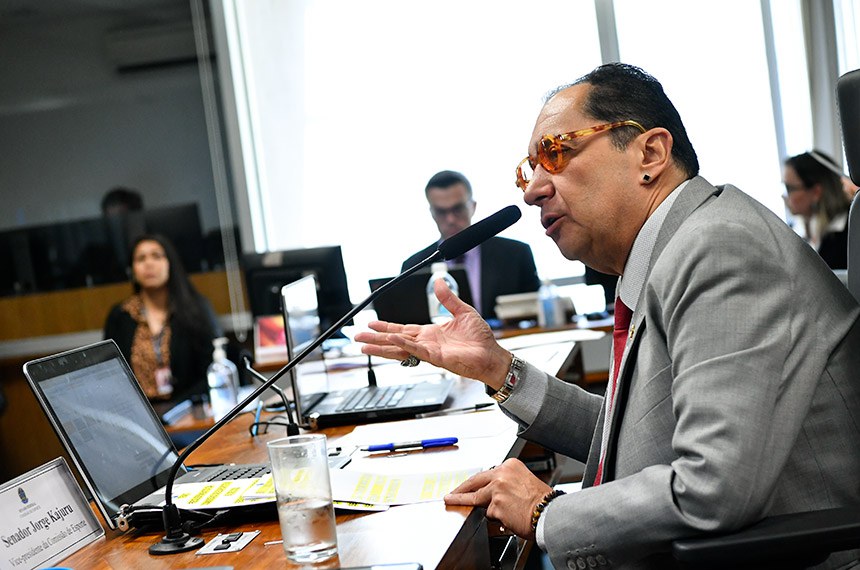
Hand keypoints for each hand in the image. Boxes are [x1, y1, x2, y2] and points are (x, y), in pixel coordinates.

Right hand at [355, 279, 511, 388]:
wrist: (492, 354)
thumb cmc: (480, 338)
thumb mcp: (463, 311)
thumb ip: (448, 298)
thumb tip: (439, 282)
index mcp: (430, 334)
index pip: (402, 330)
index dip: (386, 327)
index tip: (371, 325)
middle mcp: (426, 344)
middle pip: (395, 341)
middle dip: (376, 339)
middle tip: (357, 338)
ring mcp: (429, 352)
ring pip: (400, 348)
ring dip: (381, 346)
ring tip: (364, 346)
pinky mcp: (437, 358)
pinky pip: (416, 350)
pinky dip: (403, 344)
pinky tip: (391, 339)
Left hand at [444, 458, 551, 539]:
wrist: (549, 513)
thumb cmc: (541, 501)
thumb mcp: (524, 482)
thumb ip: (506, 483)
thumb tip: (492, 491)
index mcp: (510, 466)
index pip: (485, 473)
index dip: (475, 482)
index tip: (466, 485)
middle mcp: (501, 474)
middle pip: (474, 482)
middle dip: (461, 490)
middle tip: (451, 495)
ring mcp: (496, 490)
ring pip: (480, 500)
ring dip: (481, 507)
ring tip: (485, 509)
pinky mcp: (494, 506)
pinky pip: (489, 514)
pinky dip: (496, 518)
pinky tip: (509, 518)